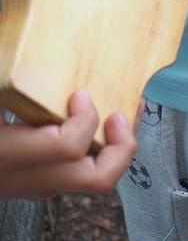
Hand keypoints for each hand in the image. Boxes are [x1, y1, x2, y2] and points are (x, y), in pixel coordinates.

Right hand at [0, 90, 135, 199]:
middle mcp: (29, 178)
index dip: (85, 119)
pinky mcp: (40, 185)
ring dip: (116, 148)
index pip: (67, 147)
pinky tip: (96, 125)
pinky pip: (81, 172)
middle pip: (98, 179)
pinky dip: (98, 150)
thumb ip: (7, 91)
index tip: (81, 94)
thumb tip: (13, 55)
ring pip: (94, 178)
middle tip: (119, 116)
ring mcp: (37, 186)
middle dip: (122, 147)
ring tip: (120, 116)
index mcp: (9, 155)